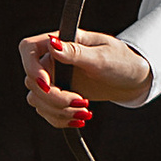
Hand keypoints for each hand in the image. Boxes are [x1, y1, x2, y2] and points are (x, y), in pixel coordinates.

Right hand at [21, 29, 151, 127]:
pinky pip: (46, 111)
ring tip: (85, 111)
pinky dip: (60, 119)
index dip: (31, 68)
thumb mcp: (102, 56)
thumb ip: (75, 52)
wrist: (132, 78)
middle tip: (81, 102)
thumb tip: (52, 44)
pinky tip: (80, 118)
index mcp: (60, 41)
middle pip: (32, 81)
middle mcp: (53, 59)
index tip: (47, 85)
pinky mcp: (59, 95)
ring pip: (36, 99)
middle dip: (54, 98)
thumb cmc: (121, 60)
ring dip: (58, 111)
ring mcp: (55, 78)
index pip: (28, 49)